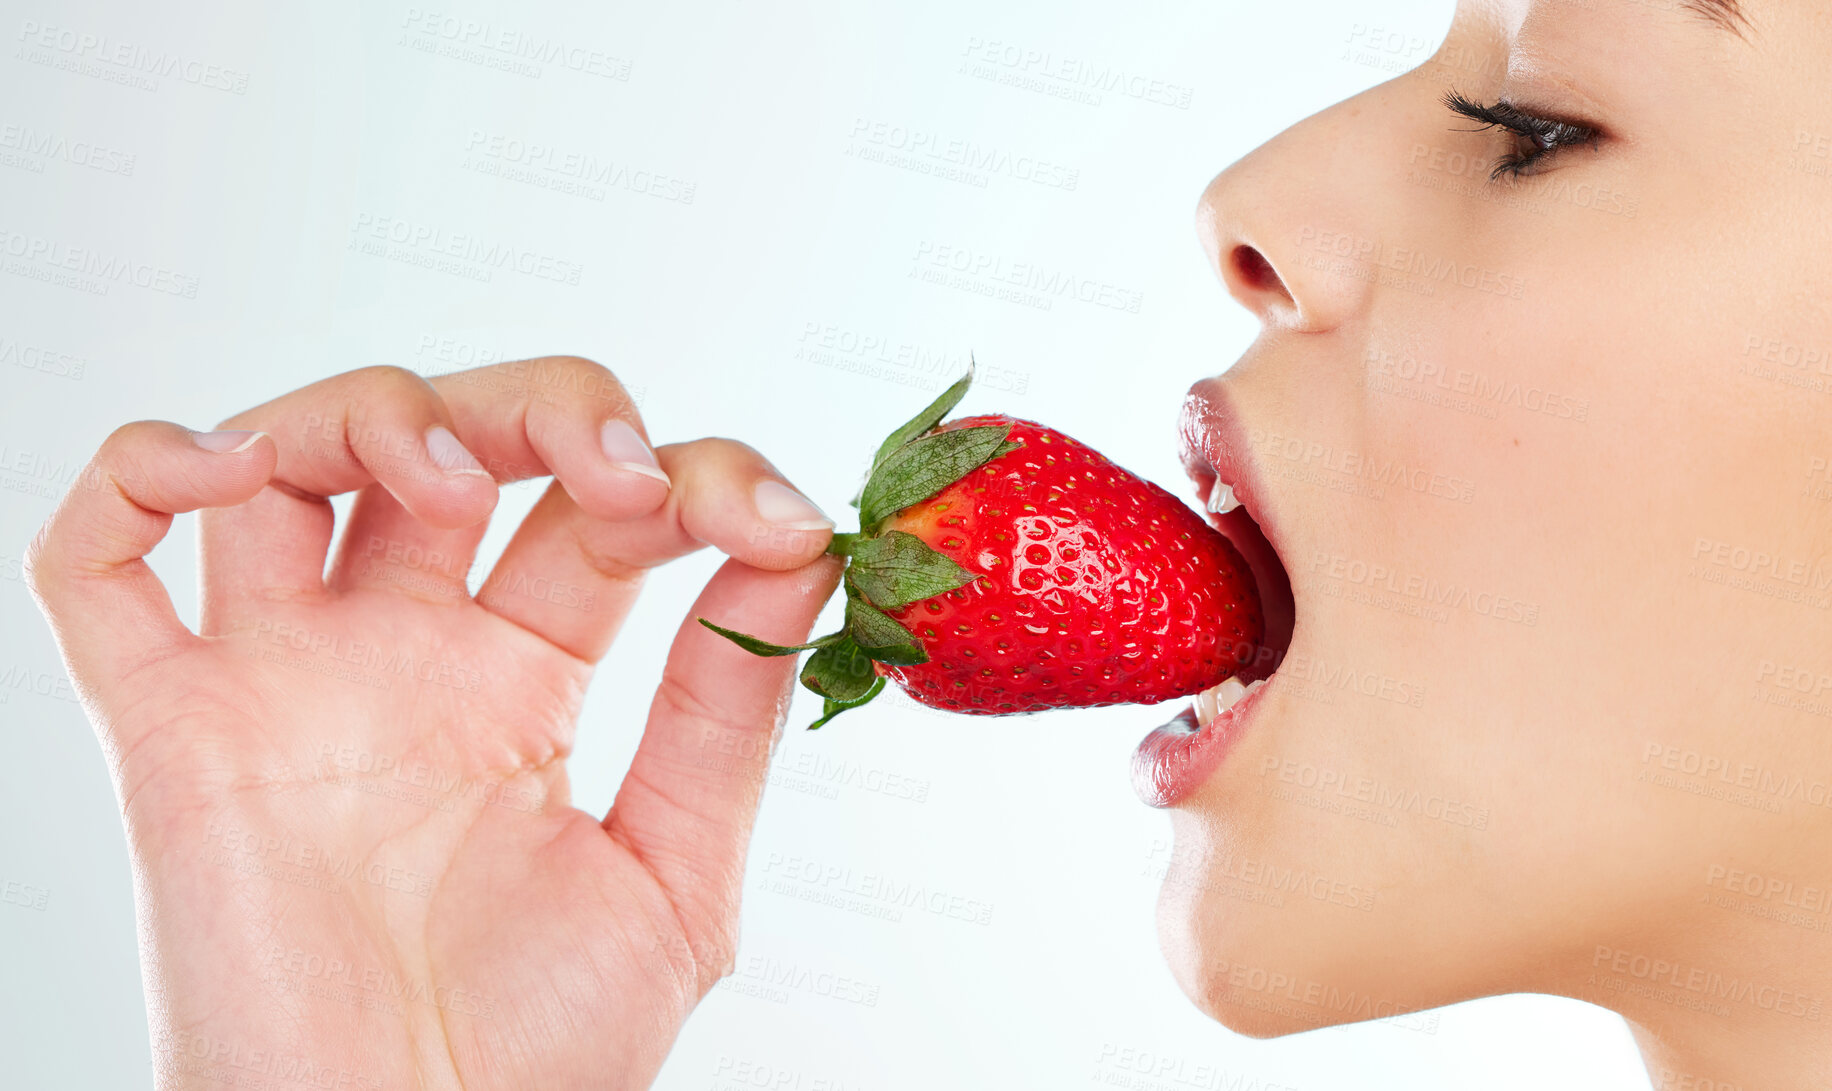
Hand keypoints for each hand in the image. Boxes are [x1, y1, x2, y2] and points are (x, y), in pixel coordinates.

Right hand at [25, 359, 840, 1089]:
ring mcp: (284, 679)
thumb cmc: (538, 1055)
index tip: (773, 523)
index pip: (598, 506)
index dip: (694, 477)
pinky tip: (226, 470)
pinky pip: (96, 566)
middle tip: (622, 474)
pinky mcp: (171, 731)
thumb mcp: (677, 874)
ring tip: (456, 479)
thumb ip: (727, 715)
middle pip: (454, 443)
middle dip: (546, 412)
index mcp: (524, 678)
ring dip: (373, 412)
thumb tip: (801, 554)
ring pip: (287, 458)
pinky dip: (138, 476)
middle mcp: (403, 655)